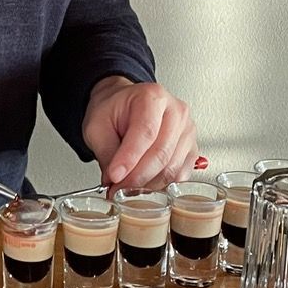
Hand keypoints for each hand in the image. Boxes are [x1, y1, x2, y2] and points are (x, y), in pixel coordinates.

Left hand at [82, 76, 198, 194]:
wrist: (124, 106)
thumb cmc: (113, 110)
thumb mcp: (97, 125)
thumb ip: (105, 152)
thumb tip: (114, 180)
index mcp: (152, 97)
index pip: (145, 132)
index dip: (130, 158)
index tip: (114, 176)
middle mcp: (175, 112)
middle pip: (161, 154)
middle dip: (136, 178)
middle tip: (116, 189)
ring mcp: (187, 131)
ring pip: (171, 169)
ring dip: (147, 185)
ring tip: (126, 189)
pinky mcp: (191, 149)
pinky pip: (180, 175)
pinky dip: (161, 186)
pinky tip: (143, 185)